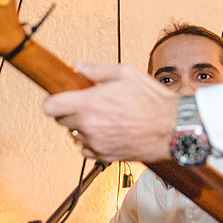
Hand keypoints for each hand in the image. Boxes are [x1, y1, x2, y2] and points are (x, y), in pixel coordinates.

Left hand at [42, 63, 178, 163]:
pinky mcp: (104, 156)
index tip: (60, 97)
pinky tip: (107, 132)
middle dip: (69, 111)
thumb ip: (96, 70)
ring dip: (82, 126)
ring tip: (103, 118)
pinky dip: (92, 141)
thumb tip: (78, 67)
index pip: (49, 107)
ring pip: (74, 134)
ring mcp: (95, 143)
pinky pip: (86, 149)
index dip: (53, 101)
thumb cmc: (153, 100)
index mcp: (89, 103)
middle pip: (60, 120)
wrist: (172, 128)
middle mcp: (88, 125)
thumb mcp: (126, 73)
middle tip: (87, 104)